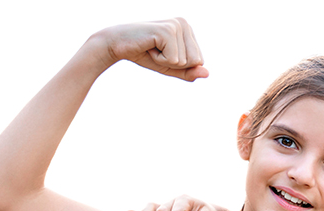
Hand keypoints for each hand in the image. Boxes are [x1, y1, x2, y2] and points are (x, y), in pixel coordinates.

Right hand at [93, 18, 207, 80]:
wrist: (116, 45)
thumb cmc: (144, 54)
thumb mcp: (170, 67)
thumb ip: (189, 72)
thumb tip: (207, 74)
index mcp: (188, 29)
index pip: (199, 61)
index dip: (179, 64)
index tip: (162, 52)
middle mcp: (184, 23)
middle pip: (195, 61)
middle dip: (174, 64)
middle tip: (157, 51)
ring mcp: (176, 25)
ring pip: (185, 62)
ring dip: (166, 61)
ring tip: (152, 48)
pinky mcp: (167, 31)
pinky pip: (173, 60)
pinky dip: (159, 60)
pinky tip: (149, 47)